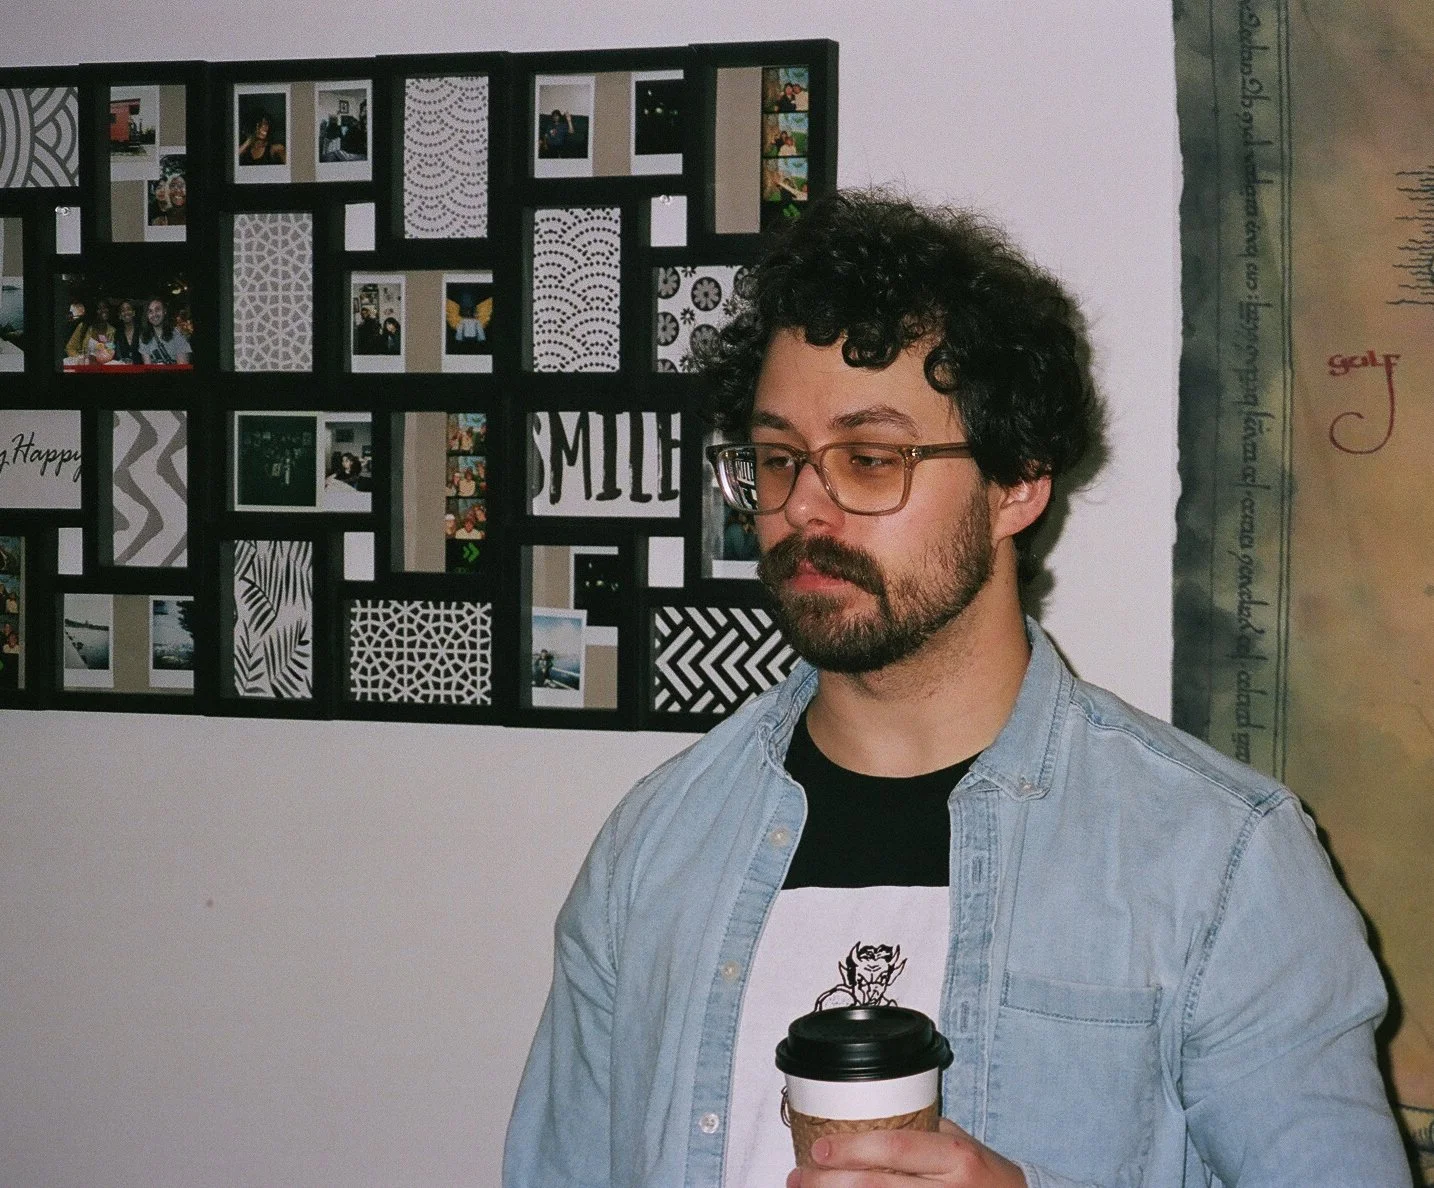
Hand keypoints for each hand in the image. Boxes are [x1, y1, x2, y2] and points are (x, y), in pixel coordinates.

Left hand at [786, 1118, 1026, 1186]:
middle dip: (829, 1182)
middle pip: (878, 1187)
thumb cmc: (984, 1173)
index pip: (895, 1148)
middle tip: (798, 1176)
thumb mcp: (958, 1143)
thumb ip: (918, 1133)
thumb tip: (863, 1121)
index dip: (852, 1149)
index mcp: (954, 1156)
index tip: (817, 1148)